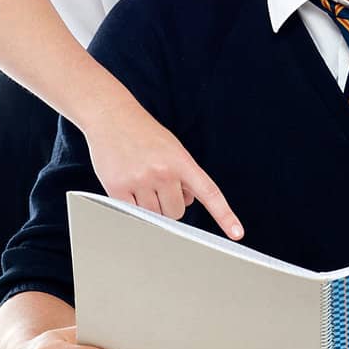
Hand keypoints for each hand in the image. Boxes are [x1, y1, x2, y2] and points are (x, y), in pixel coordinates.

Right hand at [84, 100, 244, 238]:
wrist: (111, 115)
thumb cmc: (143, 132)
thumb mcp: (172, 148)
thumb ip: (184, 175)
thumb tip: (188, 202)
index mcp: (181, 161)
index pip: (209, 192)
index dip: (224, 215)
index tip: (236, 233)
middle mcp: (163, 171)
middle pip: (176, 213)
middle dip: (168, 204)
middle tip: (157, 184)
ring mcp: (140, 180)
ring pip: (155, 216)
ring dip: (150, 206)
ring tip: (140, 181)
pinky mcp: (118, 188)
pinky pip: (132, 213)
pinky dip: (132, 206)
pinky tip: (127, 186)